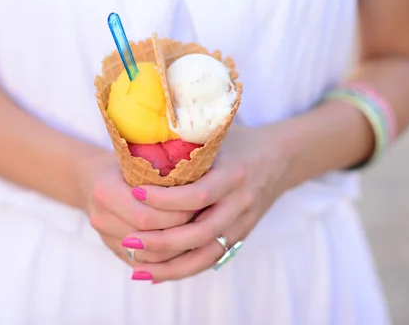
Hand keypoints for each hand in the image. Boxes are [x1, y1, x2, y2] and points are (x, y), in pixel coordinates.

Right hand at [79, 151, 194, 266]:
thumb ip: (158, 172)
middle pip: (148, 237)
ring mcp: (105, 237)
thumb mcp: (138, 159)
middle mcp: (101, 217)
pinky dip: (167, 259)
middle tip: (203, 220)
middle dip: (179, 231)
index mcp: (105, 192)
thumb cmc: (121, 163)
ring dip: (176, 249)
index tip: (198, 205)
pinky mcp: (113, 250)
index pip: (146, 215)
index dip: (176, 214)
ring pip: (148, 256)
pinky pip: (145, 263)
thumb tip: (198, 181)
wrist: (89, 178)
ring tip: (198, 234)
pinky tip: (186, 246)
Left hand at [123, 124, 290, 280]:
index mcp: (234, 174)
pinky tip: (156, 274)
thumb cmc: (239, 141)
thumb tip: (142, 140)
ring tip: (137, 269)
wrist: (280, 159)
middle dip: (161, 241)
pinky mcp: (239, 237)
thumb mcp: (217, 135)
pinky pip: (210, 260)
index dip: (165, 199)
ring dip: (170, 266)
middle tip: (128, 240)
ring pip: (205, 255)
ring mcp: (241, 224)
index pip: (198, 195)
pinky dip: (183, 270)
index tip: (134, 193)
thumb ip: (187, 140)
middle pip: (200, 233)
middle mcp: (240, 203)